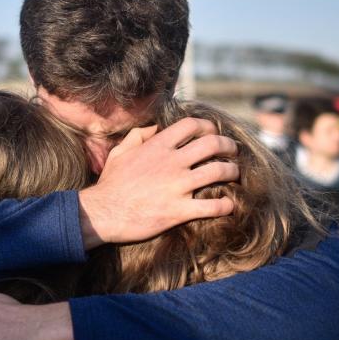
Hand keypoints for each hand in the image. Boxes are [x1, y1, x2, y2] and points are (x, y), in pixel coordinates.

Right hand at [77, 117, 238, 247]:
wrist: (102, 213)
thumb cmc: (110, 184)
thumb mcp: (120, 152)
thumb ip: (138, 136)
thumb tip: (154, 127)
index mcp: (157, 146)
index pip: (191, 125)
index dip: (208, 126)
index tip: (214, 132)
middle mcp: (171, 162)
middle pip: (212, 144)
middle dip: (228, 146)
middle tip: (233, 151)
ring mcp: (177, 186)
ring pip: (218, 172)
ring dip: (232, 172)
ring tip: (236, 174)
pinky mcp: (179, 210)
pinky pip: (211, 207)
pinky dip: (225, 205)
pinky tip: (229, 205)